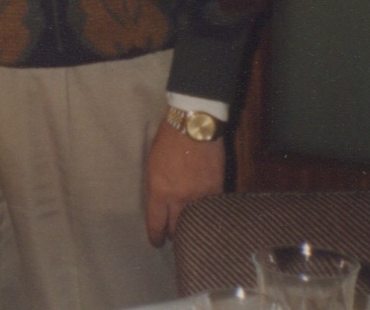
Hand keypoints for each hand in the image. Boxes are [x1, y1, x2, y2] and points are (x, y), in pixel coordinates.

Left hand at [143, 119, 224, 246]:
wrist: (194, 126)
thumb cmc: (167, 140)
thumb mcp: (152, 164)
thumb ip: (156, 187)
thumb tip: (160, 204)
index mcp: (159, 191)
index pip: (156, 223)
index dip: (156, 236)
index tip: (157, 243)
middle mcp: (179, 198)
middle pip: (177, 229)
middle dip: (175, 235)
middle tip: (174, 237)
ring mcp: (200, 196)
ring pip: (196, 222)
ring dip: (193, 226)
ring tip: (191, 229)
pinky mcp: (217, 190)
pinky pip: (212, 210)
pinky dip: (209, 214)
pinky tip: (207, 216)